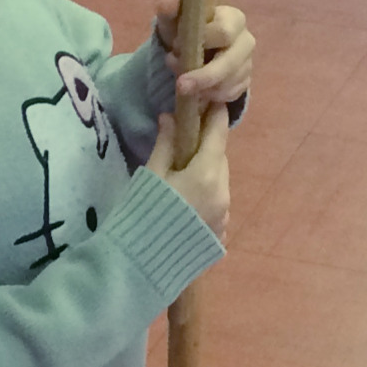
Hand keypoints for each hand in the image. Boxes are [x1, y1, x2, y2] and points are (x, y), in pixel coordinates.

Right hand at [151, 104, 230, 235]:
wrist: (142, 263)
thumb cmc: (143, 213)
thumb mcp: (152, 175)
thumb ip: (165, 145)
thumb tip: (170, 118)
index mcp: (206, 174)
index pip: (218, 135)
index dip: (216, 116)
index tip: (213, 103)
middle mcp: (222, 192)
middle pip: (220, 159)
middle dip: (207, 148)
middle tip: (187, 143)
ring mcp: (224, 215)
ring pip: (220, 182)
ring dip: (208, 173)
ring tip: (183, 176)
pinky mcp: (220, 232)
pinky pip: (218, 204)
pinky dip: (208, 196)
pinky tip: (187, 202)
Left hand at [155, 1, 253, 109]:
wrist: (193, 48)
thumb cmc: (185, 30)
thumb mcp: (174, 19)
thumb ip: (170, 10)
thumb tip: (167, 4)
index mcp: (233, 18)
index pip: (225, 32)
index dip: (202, 42)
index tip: (177, 46)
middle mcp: (246, 40)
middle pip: (231, 62)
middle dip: (205, 76)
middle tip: (180, 85)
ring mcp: (247, 62)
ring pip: (231, 82)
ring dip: (204, 88)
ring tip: (183, 84)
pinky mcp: (245, 81)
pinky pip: (232, 94)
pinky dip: (212, 97)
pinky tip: (197, 92)